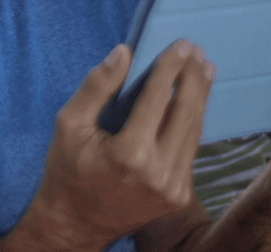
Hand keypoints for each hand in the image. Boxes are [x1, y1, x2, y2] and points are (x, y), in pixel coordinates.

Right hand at [18, 41, 214, 248]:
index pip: (157, 98)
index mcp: (129, 153)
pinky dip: (192, 123)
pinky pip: (190, 150)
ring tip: (204, 70)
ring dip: (200, 98)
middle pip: (185, 112)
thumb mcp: (69, 124)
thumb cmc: (66, 170)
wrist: (75, 224)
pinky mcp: (179, 196)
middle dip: (192, 78)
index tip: (180, 45)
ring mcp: (173, 187)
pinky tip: (194, 103)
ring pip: (194, 131)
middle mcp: (158, 172)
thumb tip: (124, 52)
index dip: (170, 68)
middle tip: (196, 51)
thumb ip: (97, 87)